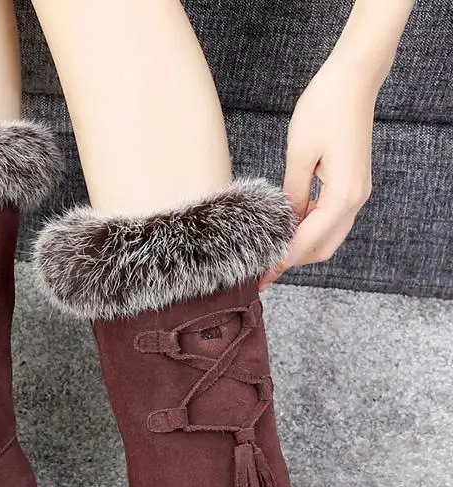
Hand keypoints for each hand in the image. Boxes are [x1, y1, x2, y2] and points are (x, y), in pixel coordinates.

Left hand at [260, 56, 375, 289]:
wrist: (353, 79)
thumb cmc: (325, 108)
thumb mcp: (299, 154)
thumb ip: (291, 195)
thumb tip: (284, 223)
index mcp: (343, 195)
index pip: (307, 241)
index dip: (281, 261)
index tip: (260, 277)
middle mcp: (355, 199)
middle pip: (321, 248)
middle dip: (292, 261)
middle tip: (260, 270)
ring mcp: (356, 193)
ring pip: (327, 237)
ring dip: (300, 247)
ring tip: (269, 252)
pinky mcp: (351, 185)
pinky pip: (329, 220)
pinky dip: (309, 230)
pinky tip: (285, 229)